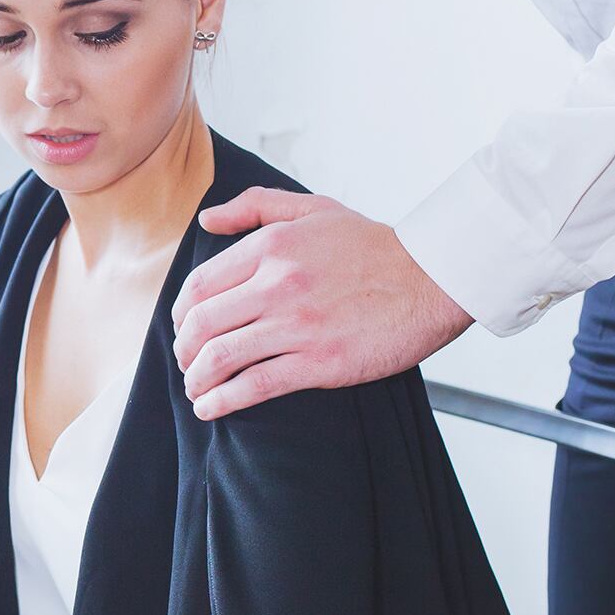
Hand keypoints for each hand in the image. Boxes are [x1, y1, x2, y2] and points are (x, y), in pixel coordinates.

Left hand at [171, 187, 472, 419]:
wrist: (435, 277)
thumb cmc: (374, 246)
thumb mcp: (312, 210)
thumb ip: (254, 207)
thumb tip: (207, 220)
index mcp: (270, 249)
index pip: (199, 286)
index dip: (179, 314)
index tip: (181, 328)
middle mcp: (277, 286)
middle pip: (201, 324)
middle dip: (182, 350)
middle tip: (185, 362)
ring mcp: (298, 326)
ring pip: (221, 357)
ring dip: (196, 378)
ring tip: (195, 388)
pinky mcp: (321, 362)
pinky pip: (255, 385)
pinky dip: (223, 400)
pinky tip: (211, 407)